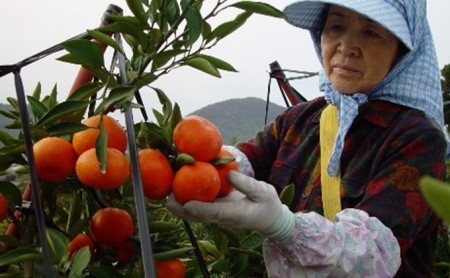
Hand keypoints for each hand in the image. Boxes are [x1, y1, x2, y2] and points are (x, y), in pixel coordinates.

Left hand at [166, 170, 293, 237]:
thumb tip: (229, 174)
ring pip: (197, 214)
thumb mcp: (263, 192)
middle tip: (167, 200)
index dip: (200, 209)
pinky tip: (180, 189)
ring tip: (167, 194)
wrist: (270, 219)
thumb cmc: (268, 205)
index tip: (187, 204)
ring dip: (181, 206)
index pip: (215, 213)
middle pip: (199, 216)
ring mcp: (219, 215)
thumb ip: (247, 184)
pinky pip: (201, 207)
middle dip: (182, 210)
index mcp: (235, 214)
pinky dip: (189, 200)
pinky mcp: (217, 210)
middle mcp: (223, 217)